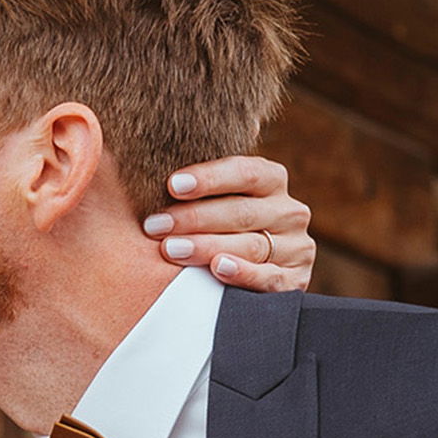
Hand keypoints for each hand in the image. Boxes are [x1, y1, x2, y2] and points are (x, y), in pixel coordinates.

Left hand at [142, 155, 314, 292]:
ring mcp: (296, 248)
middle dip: (195, 218)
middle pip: (242, 212)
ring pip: (251, 244)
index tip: (172, 185)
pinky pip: (270, 278)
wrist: (257, 275)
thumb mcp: (217, 200)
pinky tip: (219, 268)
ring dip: (208, 246)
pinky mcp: (296, 281)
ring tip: (171, 250)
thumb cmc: (220, 229)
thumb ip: (197, 185)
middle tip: (155, 226)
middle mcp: (289, 211)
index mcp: (273, 181)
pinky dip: (244, 274)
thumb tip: (140, 156)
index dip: (209, 178)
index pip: (245, 172)